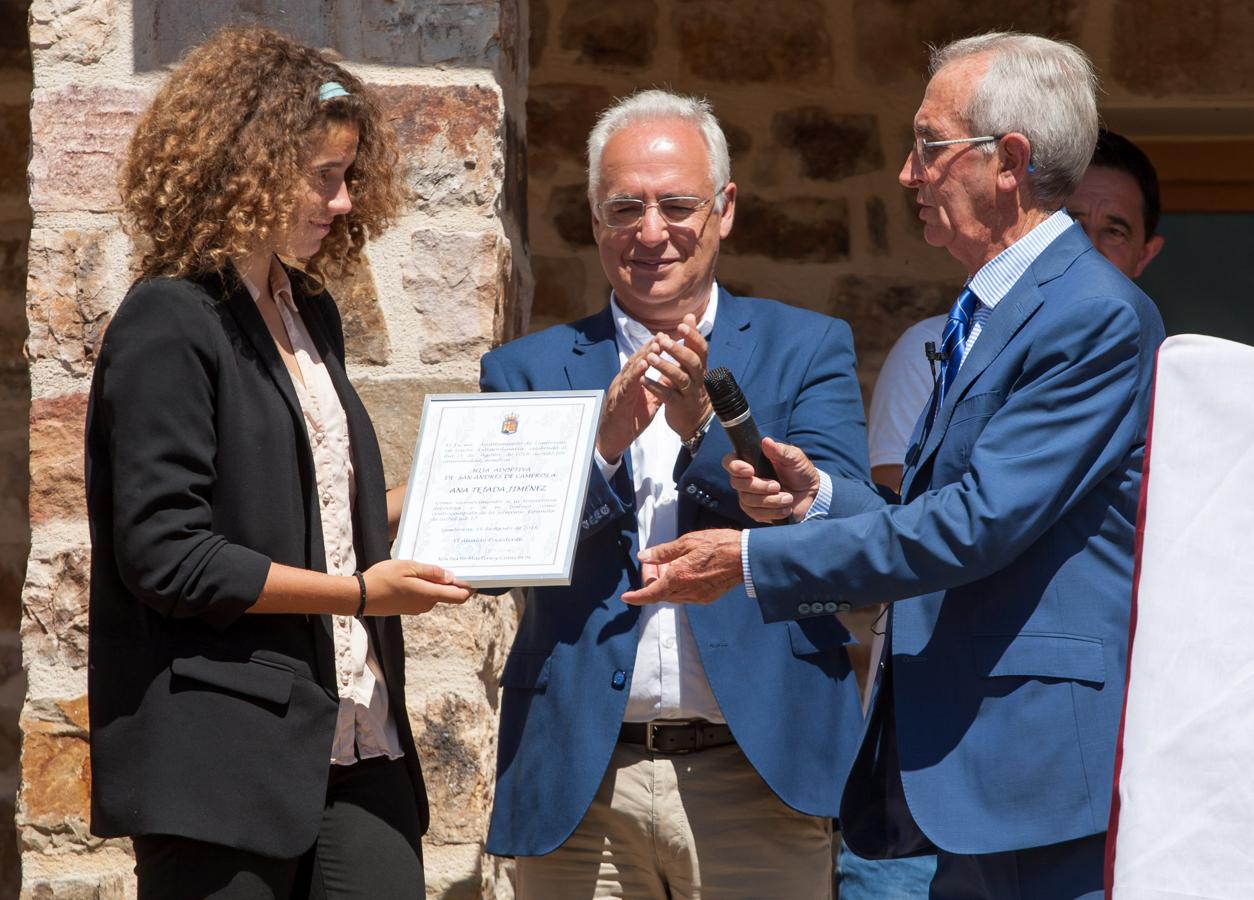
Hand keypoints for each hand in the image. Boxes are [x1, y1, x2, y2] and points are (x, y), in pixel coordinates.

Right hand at [361, 559, 471, 615]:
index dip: (469, 587)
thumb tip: (451, 576)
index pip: (459, 596)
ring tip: (429, 566)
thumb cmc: (383, 578)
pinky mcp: (409, 608)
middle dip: (452, 581)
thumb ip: (431, 572)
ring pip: (435, 594)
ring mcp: (417, 608)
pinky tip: (416, 575)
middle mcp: (427, 604)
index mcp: (430, 594)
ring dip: (436, 583)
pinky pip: (424, 597)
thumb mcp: (408, 567)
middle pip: (448, 594)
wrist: (360, 597)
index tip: (475, 575)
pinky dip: (426, 587)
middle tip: (450, 563)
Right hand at [597, 339, 662, 462]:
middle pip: (637, 360)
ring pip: (632, 369)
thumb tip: (671, 378)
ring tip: (656, 345)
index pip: (643, 361)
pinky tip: (643, 365)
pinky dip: (635, 374)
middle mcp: (624, 381)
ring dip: (644, 356)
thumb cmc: (630, 420)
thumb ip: (658, 389)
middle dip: (650, 347)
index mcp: (631, 381)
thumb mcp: (649, 402)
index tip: (667, 337)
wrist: (613, 439)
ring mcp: (619, 389)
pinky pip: (627, 385)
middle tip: (663, 334)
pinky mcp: (618, 400)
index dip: (654, 348)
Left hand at [622, 529, 742, 604]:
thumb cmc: (718, 544)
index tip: (626, 597)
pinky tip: (683, 571)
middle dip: (652, 582)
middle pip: (660, 594)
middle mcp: (686, 591)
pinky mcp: (707, 598)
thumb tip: (643, 556)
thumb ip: (663, 552)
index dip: (636, 597)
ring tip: (669, 564)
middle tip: (652, 564)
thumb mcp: (687, 542)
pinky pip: (685, 596)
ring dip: (665, 585)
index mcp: (679, 577)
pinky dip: (678, 587)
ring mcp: (698, 597)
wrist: (746, 557)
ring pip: (673, 596)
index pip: (650, 594)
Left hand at [641, 315, 712, 442]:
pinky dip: (655, 388)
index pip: (702, 348)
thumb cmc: (690, 384)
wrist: (694, 419)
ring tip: (650, 358)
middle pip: (693, 362)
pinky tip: (643, 380)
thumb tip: (690, 315)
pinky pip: (668, 397)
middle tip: (663, 340)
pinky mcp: (679, 406)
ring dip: (665, 367)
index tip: (681, 325)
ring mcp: (690, 393)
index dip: (694, 336)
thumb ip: (690, 340)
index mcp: (700, 366)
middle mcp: (698, 378)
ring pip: (680, 379)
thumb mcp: (692, 363)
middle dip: (679, 350)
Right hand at [724, 437, 820, 521]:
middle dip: (758, 486)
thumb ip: (780, 450)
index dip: (735, 467)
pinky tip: (786, 508)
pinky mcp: (757, 512)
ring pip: (746, 501)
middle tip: (777, 486)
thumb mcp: (795, 457)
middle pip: (736, 483)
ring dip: (769, 501)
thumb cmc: (800, 471)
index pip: (729, 462)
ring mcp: (750, 497)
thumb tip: (765, 441)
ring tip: (788, 498)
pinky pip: (756, 515)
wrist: (811, 493)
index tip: (750, 470)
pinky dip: (773, 512)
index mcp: (751, 462)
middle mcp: (746, 479)